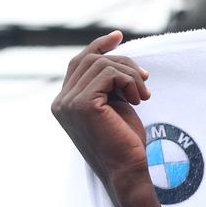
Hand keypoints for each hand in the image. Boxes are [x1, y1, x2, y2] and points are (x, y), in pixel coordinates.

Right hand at [51, 31, 158, 206]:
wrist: (128, 169)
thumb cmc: (125, 142)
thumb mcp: (115, 106)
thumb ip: (108, 85)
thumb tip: (116, 56)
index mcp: (65, 101)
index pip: (79, 62)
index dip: (98, 46)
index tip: (119, 37)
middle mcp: (61, 101)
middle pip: (91, 59)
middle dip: (123, 63)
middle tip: (145, 80)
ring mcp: (68, 103)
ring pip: (101, 64)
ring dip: (130, 75)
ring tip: (143, 95)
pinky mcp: (82, 104)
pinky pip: (108, 74)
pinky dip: (128, 81)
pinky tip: (138, 99)